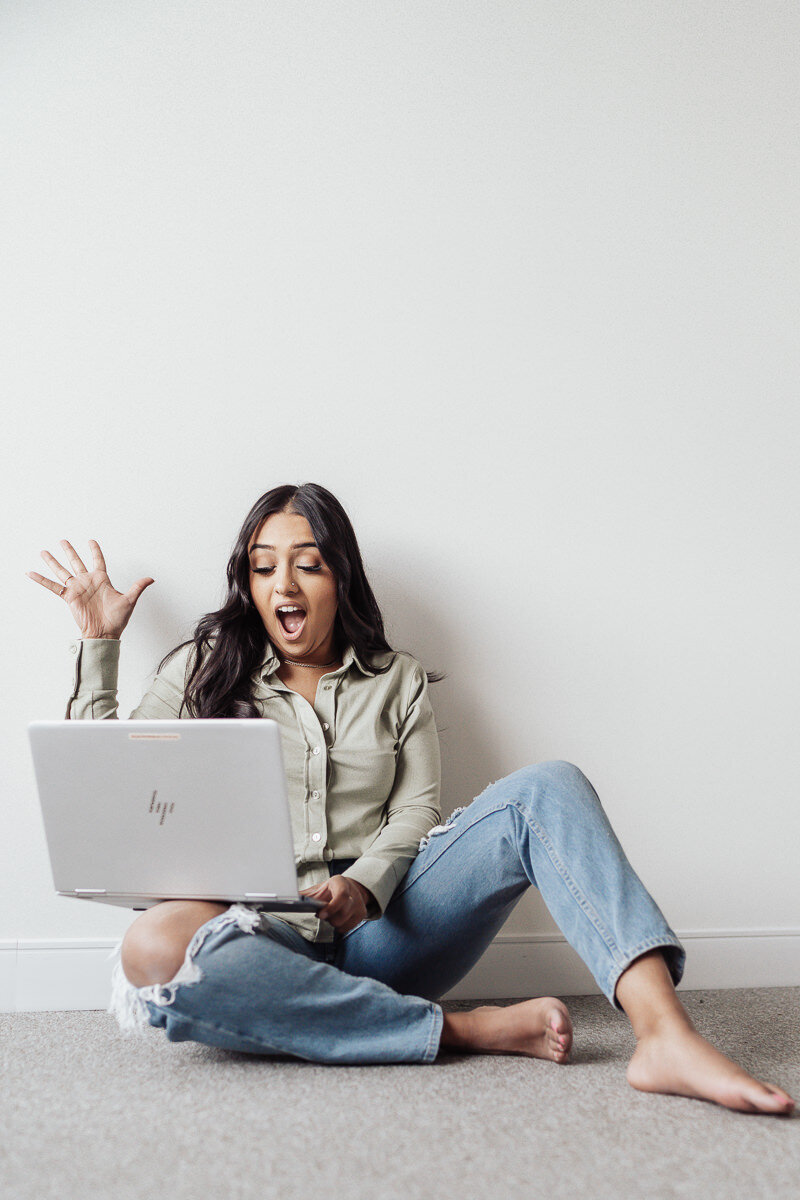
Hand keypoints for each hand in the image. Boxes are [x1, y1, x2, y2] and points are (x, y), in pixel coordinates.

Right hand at [27, 539, 153, 639]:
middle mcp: (88, 582)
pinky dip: (42, 580)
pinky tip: (31, 573)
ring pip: (63, 571)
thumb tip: (151, 578)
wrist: (105, 632)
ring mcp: (77, 589)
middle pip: (77, 562)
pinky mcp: (69, 598)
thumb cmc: (117, 619)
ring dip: (53, 562)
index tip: (91, 541)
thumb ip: (138, 587)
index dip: (95, 551)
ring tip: (44, 552)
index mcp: (102, 580)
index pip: (98, 560)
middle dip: (70, 551)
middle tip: (63, 540)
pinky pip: (53, 587)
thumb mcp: (130, 600)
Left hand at [300, 875, 373, 933]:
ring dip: (333, 922)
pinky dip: (339, 927)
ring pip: (344, 922)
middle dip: (329, 918)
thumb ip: (304, 895)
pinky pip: (346, 928)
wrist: (348, 889)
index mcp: (340, 882)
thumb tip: (287, 898)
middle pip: (343, 913)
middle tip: (323, 914)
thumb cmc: (329, 891)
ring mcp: (359, 904)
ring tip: (330, 915)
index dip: (331, 907)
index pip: (342, 896)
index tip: (320, 915)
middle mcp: (353, 892)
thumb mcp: (317, 889)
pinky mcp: (361, 914)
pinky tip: (336, 919)